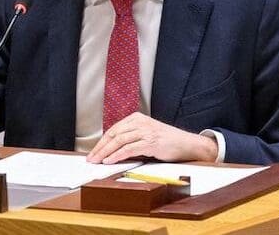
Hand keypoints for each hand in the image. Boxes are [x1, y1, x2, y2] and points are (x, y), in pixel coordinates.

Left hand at [86, 112, 217, 163]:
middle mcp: (140, 122)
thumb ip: (131, 139)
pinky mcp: (151, 141)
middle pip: (114, 134)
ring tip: (97, 161)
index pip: (114, 129)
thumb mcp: (147, 135)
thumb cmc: (168, 142)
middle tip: (91, 158)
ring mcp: (146, 131)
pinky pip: (129, 148)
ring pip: (119, 141)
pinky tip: (110, 161)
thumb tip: (112, 151)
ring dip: (105, 152)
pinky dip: (117, 155)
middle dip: (100, 147)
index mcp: (137, 118)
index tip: (93, 152)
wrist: (187, 144)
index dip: (101, 142)